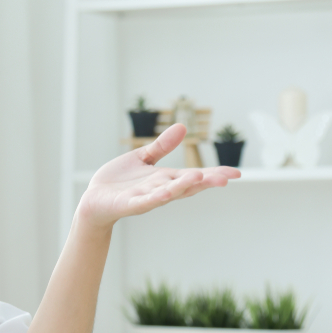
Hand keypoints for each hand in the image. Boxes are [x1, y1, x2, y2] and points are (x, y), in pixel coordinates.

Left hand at [77, 123, 240, 228]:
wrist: (94, 200)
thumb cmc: (119, 181)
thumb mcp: (143, 158)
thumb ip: (162, 146)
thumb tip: (183, 127)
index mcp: (165, 179)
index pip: (194, 176)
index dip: (214, 174)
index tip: (236, 173)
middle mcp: (160, 190)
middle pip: (187, 185)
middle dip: (206, 181)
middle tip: (228, 178)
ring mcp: (146, 198)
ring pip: (169, 193)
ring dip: (183, 186)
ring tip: (201, 177)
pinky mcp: (130, 205)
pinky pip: (145, 201)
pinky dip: (156, 198)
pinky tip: (166, 194)